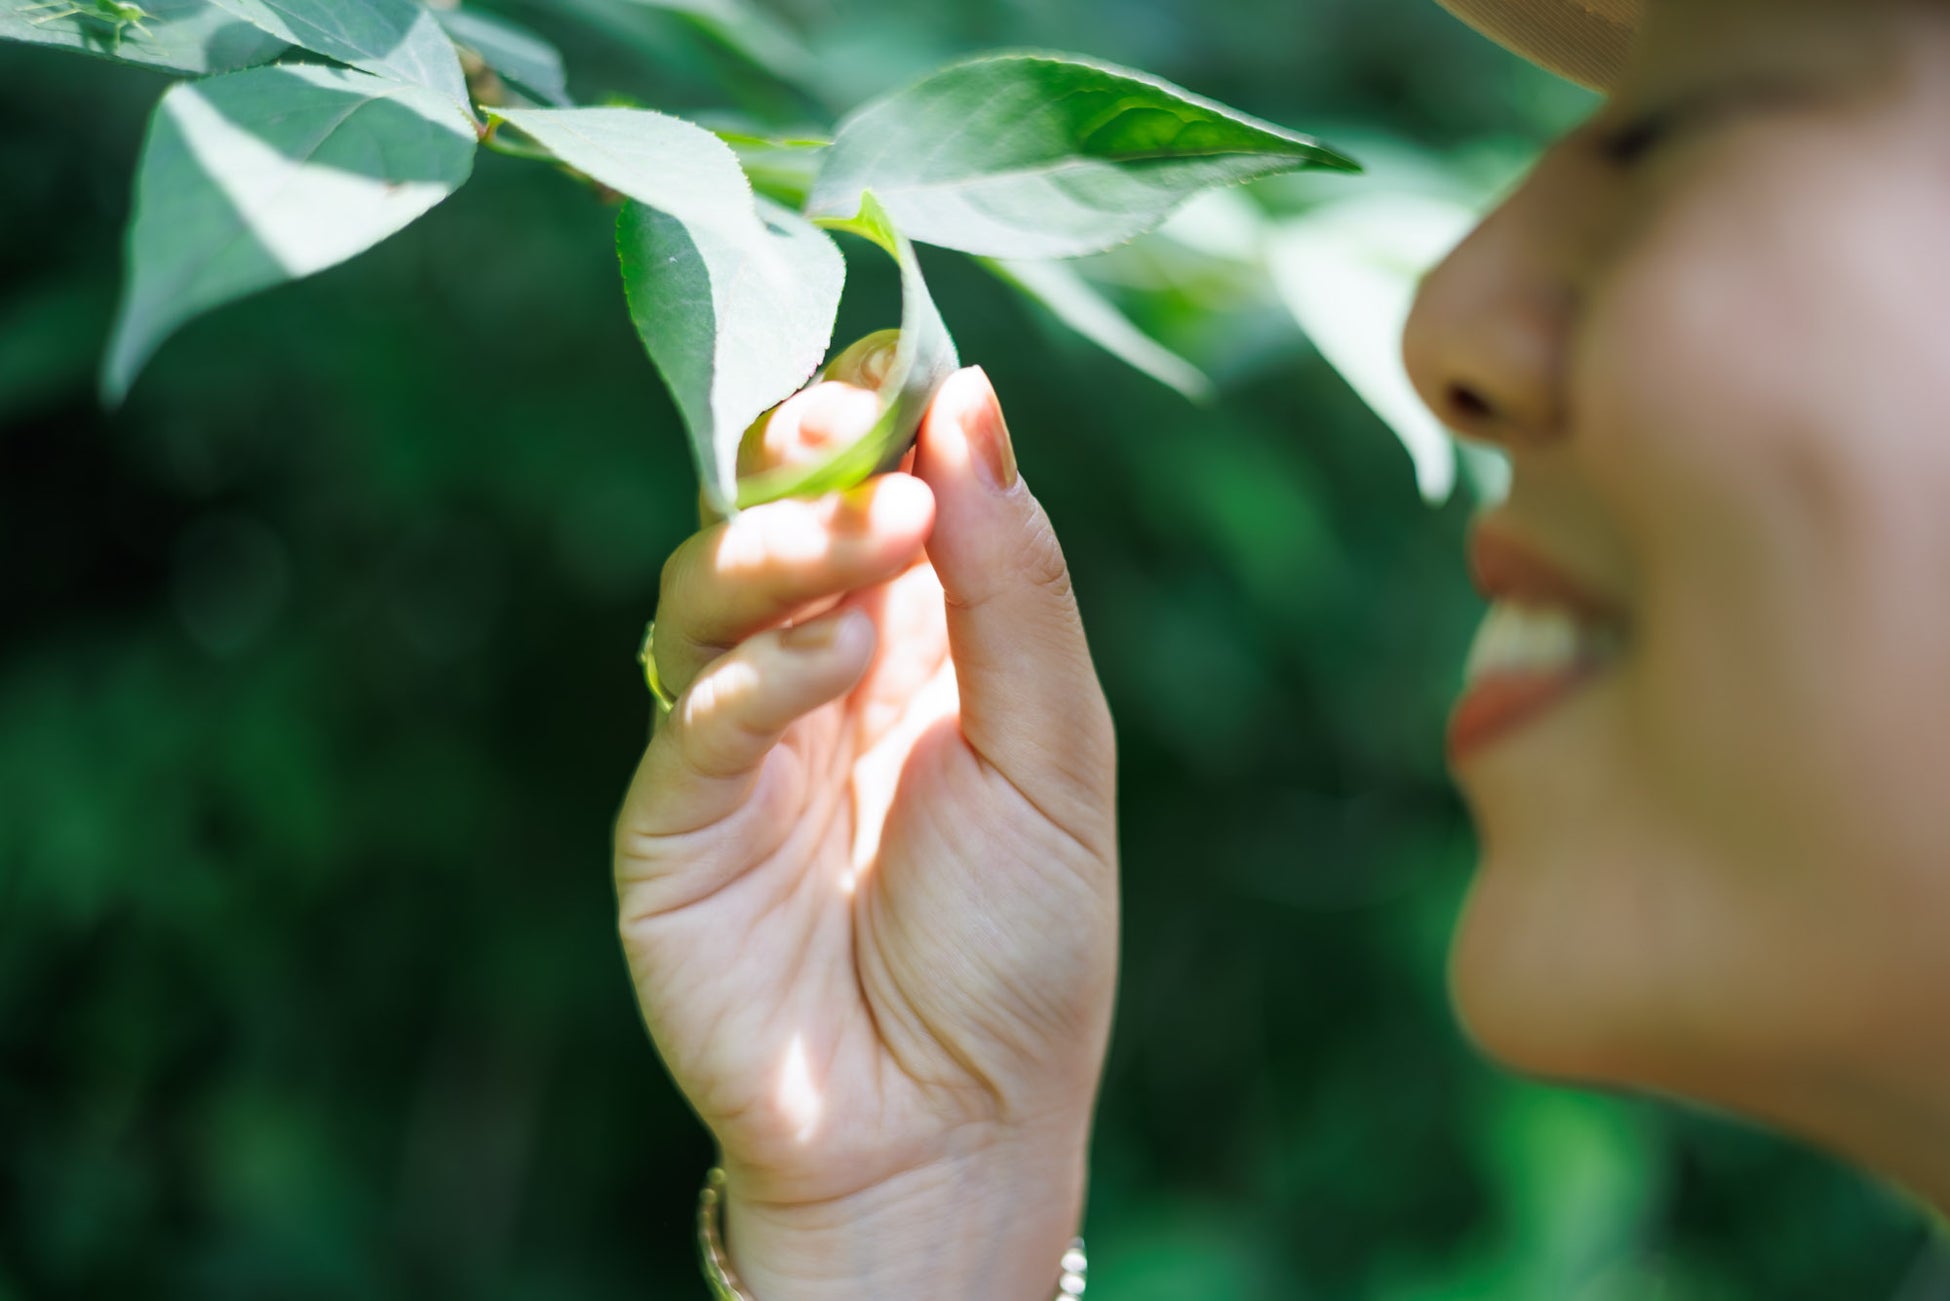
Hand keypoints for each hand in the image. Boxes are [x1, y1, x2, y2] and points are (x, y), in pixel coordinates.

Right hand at [614, 367, 1117, 1299]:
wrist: (951, 1127)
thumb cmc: (1019, 945)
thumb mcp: (1055, 750)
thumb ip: (1013, 585)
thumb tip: (974, 401)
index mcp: (914, 645)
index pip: (871, 490)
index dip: (876, 418)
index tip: (905, 360)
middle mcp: (812, 674)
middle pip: (767, 515)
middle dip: (801, 453)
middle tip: (852, 420)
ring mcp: (734, 744)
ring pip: (709, 591)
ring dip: (787, 545)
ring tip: (878, 535)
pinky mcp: (673, 824)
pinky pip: (694, 716)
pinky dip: (760, 669)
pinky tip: (836, 656)